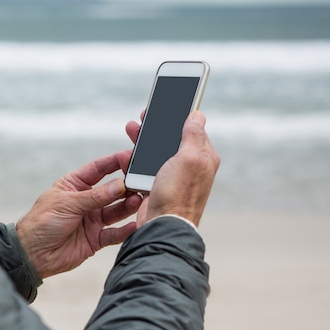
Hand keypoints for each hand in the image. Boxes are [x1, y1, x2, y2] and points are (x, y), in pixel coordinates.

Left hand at [16, 151, 142, 278]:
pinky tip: (135, 225)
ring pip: (116, 210)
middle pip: (112, 189)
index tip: (130, 157)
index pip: (99, 169)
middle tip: (140, 182)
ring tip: (138, 201)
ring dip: (128, 206)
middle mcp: (86, 201)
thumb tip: (119, 185)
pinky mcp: (96, 238)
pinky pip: (115, 233)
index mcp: (75, 185)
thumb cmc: (41, 223)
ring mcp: (92, 219)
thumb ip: (95, 196)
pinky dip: (125, 230)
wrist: (33, 254)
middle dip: (126, 185)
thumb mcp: (67, 203)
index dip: (115, 162)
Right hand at [133, 111, 219, 226]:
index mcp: (202, 157)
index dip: (178, 115)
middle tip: (143, 116)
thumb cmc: (178, 194)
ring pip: (155, 152)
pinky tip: (127, 154)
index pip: (192, 128)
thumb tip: (197, 114)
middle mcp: (189, 166)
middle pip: (171, 139)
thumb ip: (193, 135)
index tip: (166, 103)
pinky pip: (145, 167)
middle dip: (156, 126)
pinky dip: (135, 159)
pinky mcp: (157, 187)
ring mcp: (172, 177)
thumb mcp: (189, 158)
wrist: (162, 226)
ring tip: (131, 129)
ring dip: (142, 140)